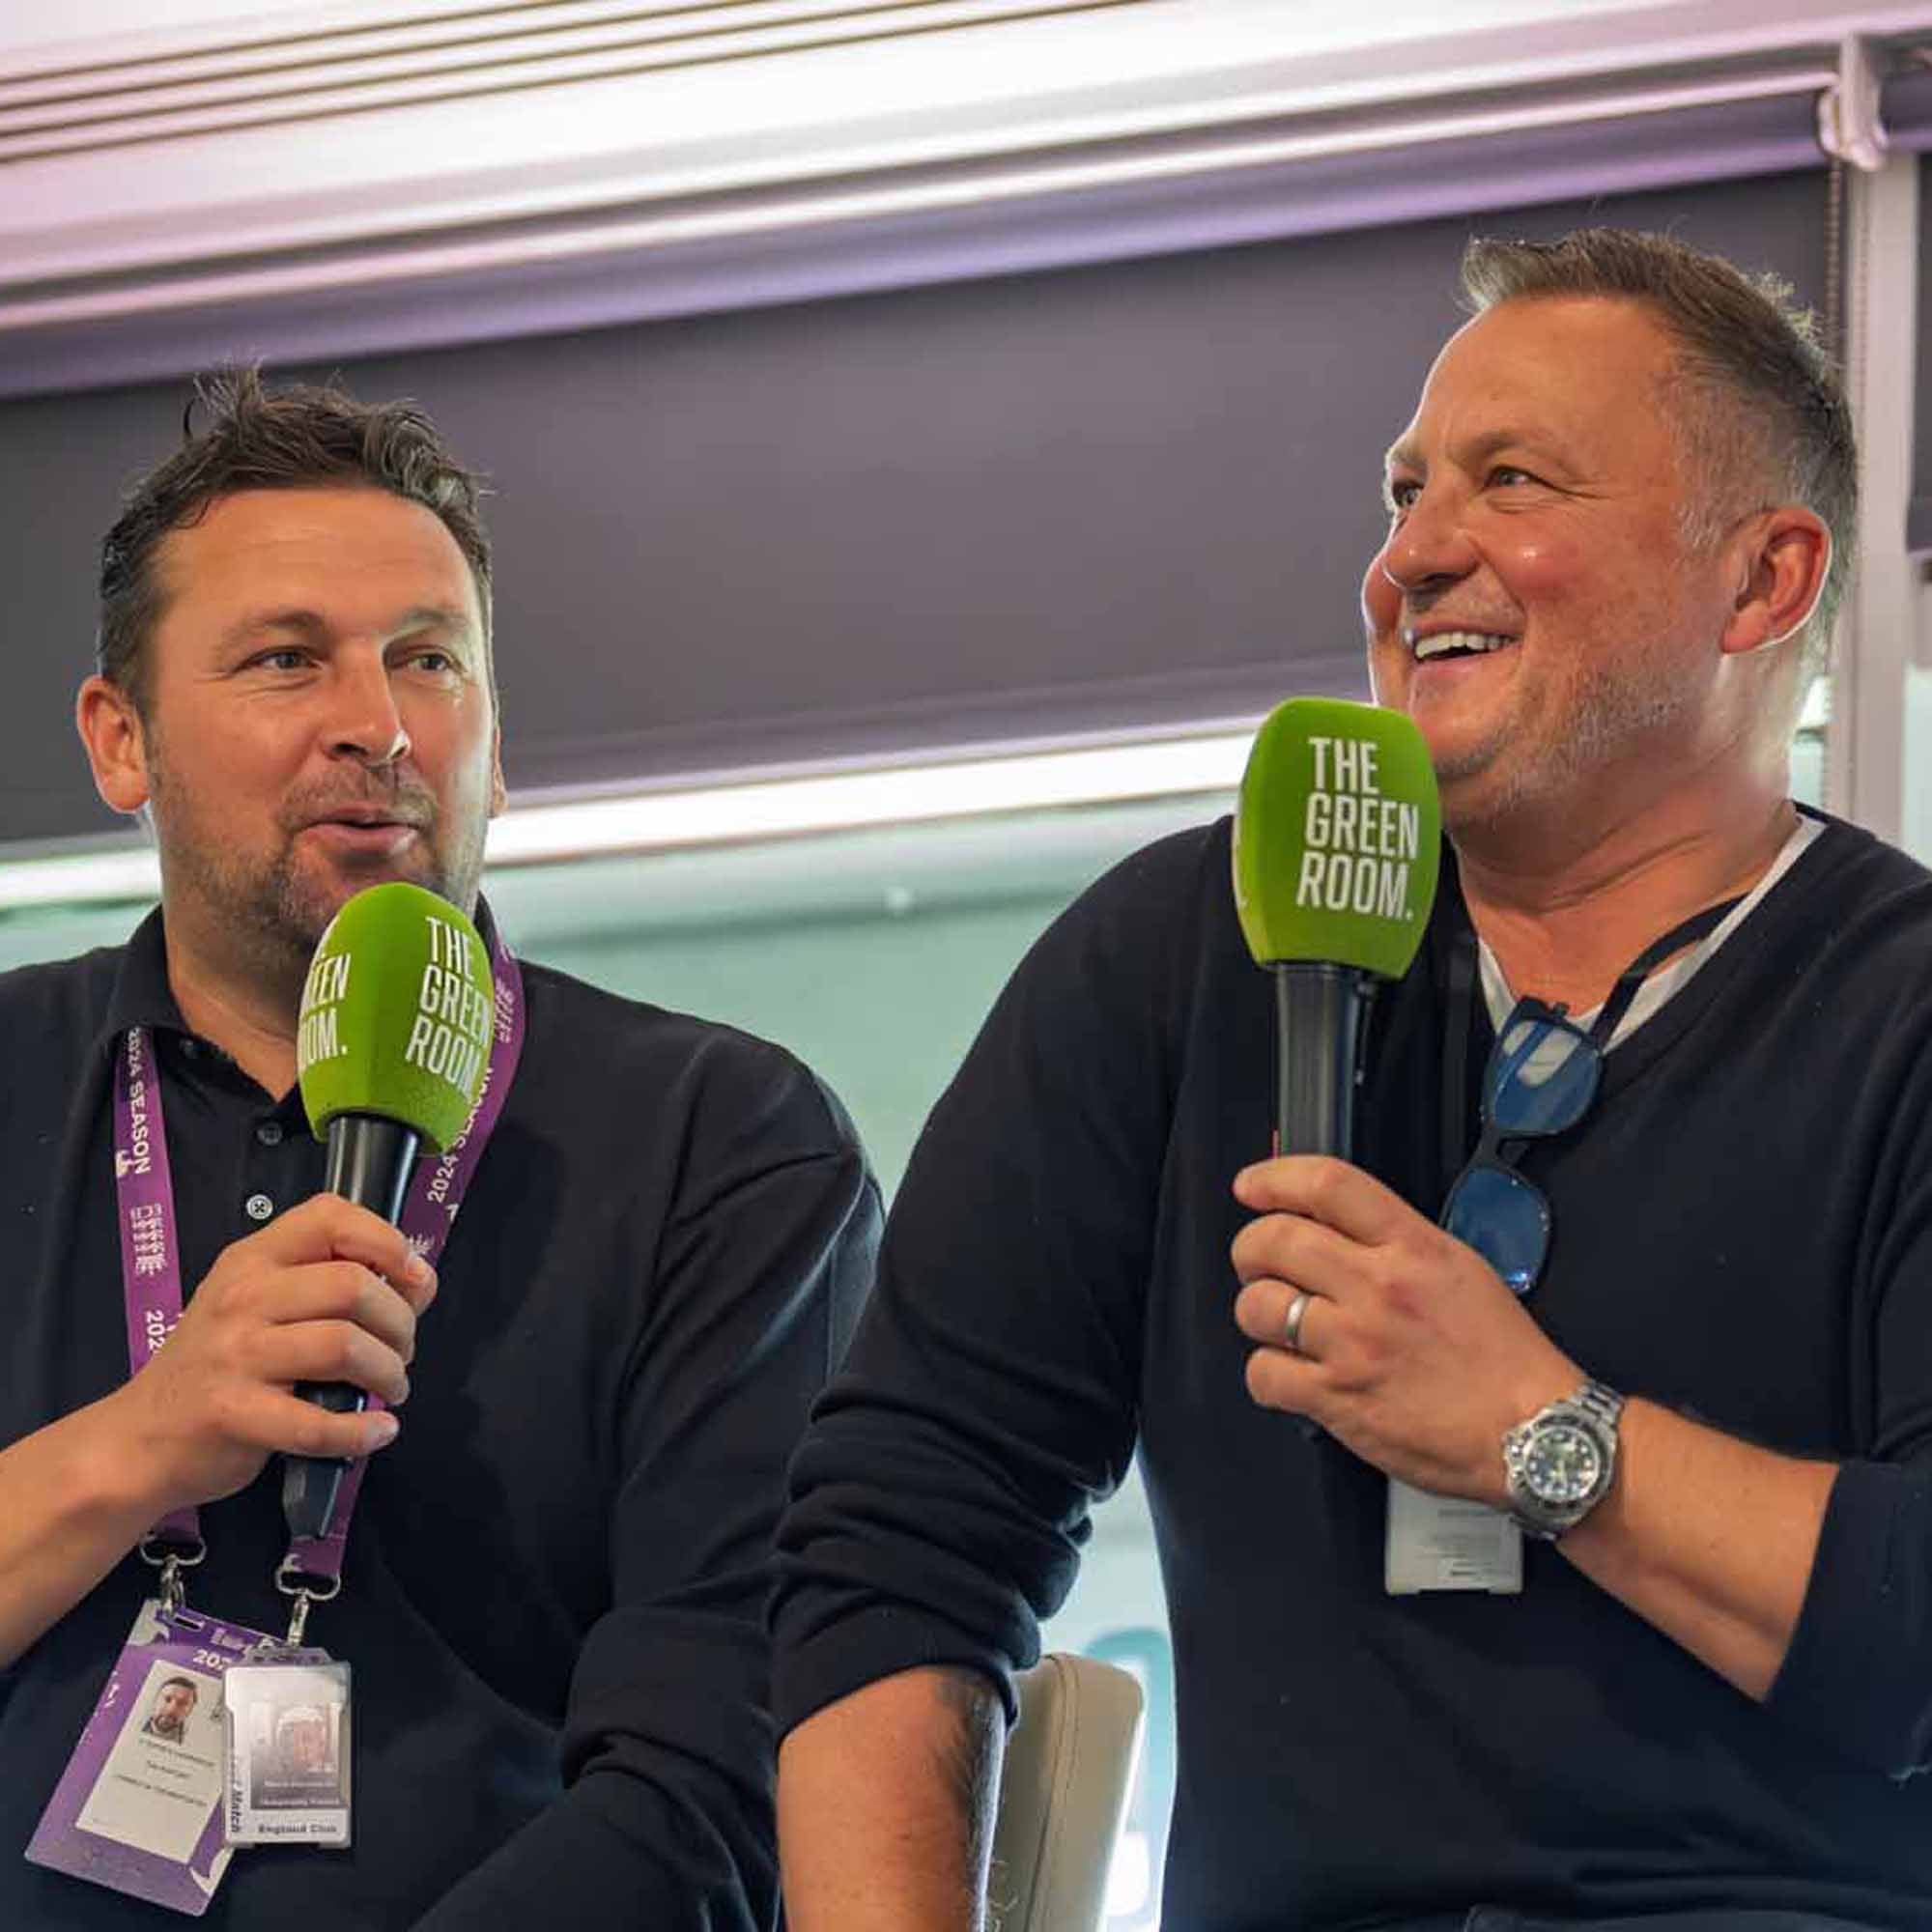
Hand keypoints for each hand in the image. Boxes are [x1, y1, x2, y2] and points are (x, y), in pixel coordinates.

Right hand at [97, 1195, 435, 1519]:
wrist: (140, 1437)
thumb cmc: (218, 1365)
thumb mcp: (260, 1304)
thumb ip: (329, 1284)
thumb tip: (417, 1283)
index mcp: (254, 1259)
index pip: (329, 1217)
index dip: (388, 1242)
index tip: (415, 1280)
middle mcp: (243, 1297)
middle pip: (352, 1286)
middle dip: (401, 1322)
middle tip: (403, 1352)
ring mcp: (235, 1354)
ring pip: (343, 1345)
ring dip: (389, 1372)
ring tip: (391, 1389)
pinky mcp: (232, 1412)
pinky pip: (318, 1421)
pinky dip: (362, 1430)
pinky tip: (377, 1431)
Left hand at [1230, 1155, 1576, 1501]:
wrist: (1532, 1433)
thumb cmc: (1504, 1359)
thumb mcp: (1460, 1269)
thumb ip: (1397, 1242)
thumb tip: (1337, 1229)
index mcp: (1412, 1248)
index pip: (1327, 1185)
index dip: (1275, 1177)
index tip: (1252, 1187)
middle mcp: (1377, 1289)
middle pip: (1274, 1240)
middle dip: (1250, 1248)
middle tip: (1256, 1261)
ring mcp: (1353, 1345)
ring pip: (1258, 1306)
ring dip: (1257, 1312)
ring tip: (1279, 1323)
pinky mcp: (1337, 1399)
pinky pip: (1264, 1373)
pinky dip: (1266, 1374)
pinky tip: (1289, 1374)